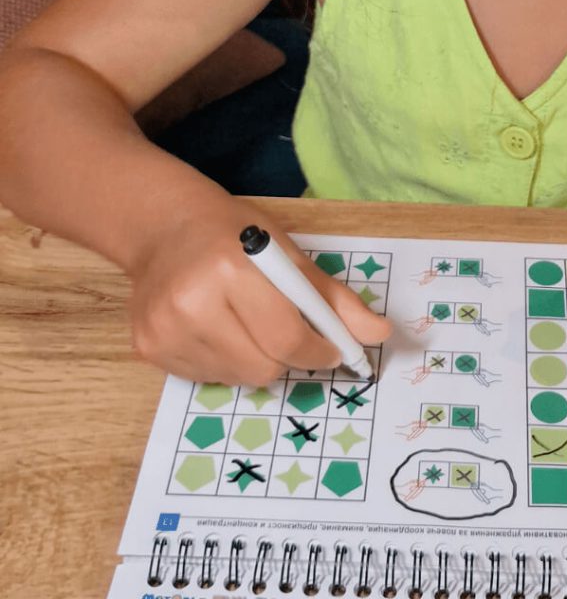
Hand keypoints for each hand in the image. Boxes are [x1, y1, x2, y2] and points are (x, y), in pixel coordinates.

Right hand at [126, 200, 390, 384]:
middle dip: (287, 358)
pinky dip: (225, 364)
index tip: (332, 350)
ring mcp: (165, 329)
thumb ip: (334, 299)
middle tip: (286, 333)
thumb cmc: (236, 235)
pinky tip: (218, 330)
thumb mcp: (290, 254)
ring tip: (248, 325)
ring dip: (256, 362)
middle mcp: (192, 302)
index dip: (318, 351)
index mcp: (234, 269)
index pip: (287, 336)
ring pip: (236, 378)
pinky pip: (206, 379)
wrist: (165, 227)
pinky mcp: (147, 348)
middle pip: (263, 367)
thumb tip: (380, 333)